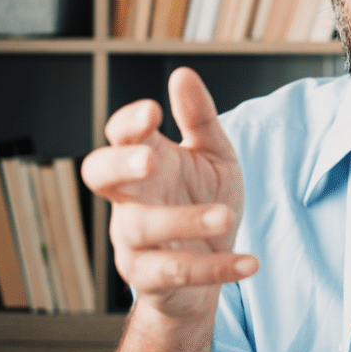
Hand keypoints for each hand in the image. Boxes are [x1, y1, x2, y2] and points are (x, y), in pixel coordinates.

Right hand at [82, 67, 258, 319]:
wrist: (213, 267)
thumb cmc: (205, 200)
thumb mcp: (213, 155)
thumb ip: (199, 118)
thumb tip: (183, 73)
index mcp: (145, 162)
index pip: (120, 135)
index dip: (129, 123)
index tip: (153, 110)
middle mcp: (130, 199)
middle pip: (99, 174)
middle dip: (119, 165)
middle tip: (149, 160)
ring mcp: (133, 241)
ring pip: (143, 228)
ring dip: (184, 220)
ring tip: (224, 215)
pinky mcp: (150, 278)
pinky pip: (177, 274)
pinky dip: (216, 268)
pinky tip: (251, 261)